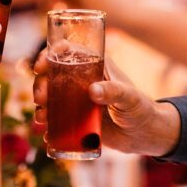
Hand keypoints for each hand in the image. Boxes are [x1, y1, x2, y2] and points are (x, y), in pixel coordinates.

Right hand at [33, 50, 180, 157]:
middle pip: (52, 74)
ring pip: (51, 97)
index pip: (67, 52)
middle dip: (41, 84)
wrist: (145, 135)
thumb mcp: (129, 97)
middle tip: (41, 98)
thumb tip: (92, 91)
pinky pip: (57, 119)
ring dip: (41, 105)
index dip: (50, 54)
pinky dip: (49, 125)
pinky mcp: (77, 119)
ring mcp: (77, 100)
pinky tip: (49, 133)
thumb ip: (114, 91)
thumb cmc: (141, 108)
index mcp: (94, 65)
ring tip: (42, 118)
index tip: (41, 66)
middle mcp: (82, 80)